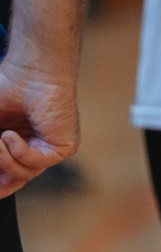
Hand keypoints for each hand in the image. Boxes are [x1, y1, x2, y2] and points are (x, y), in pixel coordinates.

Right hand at [0, 58, 77, 198]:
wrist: (33, 71)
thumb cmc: (9, 89)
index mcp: (16, 145)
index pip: (5, 175)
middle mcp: (34, 149)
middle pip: (14, 179)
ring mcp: (49, 149)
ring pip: (24, 173)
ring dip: (4, 160)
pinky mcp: (64, 147)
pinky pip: (37, 162)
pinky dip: (19, 151)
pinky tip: (9, 135)